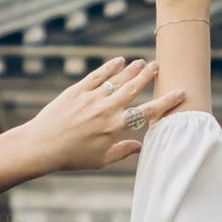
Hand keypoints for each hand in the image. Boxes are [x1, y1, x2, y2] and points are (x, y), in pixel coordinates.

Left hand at [14, 57, 182, 179]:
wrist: (41, 146)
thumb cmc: (71, 157)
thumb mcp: (100, 160)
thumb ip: (122, 151)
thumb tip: (140, 146)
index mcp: (115, 128)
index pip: (147, 111)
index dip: (166, 102)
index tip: (180, 93)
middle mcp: (107, 110)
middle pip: (134, 88)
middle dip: (149, 76)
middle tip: (159, 66)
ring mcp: (91, 98)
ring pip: (118, 80)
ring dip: (132, 70)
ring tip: (143, 62)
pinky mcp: (77, 90)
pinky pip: (97, 76)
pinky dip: (110, 67)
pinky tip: (119, 60)